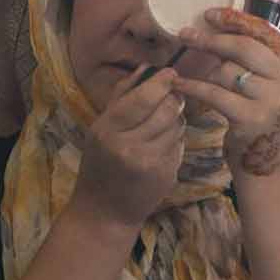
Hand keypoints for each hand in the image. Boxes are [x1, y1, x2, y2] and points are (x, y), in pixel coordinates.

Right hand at [73, 66, 186, 229]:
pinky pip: (179, 145)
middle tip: (172, 95)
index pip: (141, 99)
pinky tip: (161, 146)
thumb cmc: (99, 166)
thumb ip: (122, 98)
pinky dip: (175, 140)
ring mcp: (150, 163)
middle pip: (166, 109)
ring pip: (177, 126)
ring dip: (175, 119)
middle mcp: (128, 147)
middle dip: (173, 98)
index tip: (171, 73)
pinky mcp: (166, 175)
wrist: (104, 212)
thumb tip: (146, 67)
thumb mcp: (100, 130)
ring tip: (163, 123)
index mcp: (107, 131)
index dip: (161, 82)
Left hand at [172, 7, 279, 177]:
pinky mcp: (252, 119)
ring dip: (205, 70)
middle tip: (186, 34)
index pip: (268, 33)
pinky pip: (215, 93)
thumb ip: (257, 62)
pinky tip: (179, 83)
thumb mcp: (269, 88)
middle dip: (212, 39)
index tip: (210, 14)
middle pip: (246, 47)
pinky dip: (194, 86)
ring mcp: (273, 101)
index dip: (238, 19)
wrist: (267, 168)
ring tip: (188, 70)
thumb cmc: (261, 122)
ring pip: (228, 70)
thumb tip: (220, 29)